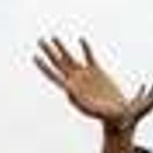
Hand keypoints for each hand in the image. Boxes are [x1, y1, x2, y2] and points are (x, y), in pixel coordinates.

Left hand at [33, 37, 152, 131]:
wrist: (117, 115)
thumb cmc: (105, 115)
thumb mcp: (91, 108)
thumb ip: (79, 99)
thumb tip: (68, 90)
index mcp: (71, 90)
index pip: (53, 76)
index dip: (43, 66)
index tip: (35, 56)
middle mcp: (76, 81)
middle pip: (58, 64)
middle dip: (48, 52)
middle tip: (39, 41)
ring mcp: (85, 75)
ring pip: (70, 58)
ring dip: (61, 48)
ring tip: (53, 37)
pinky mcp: (98, 71)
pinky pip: (89, 56)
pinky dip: (85, 47)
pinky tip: (81, 39)